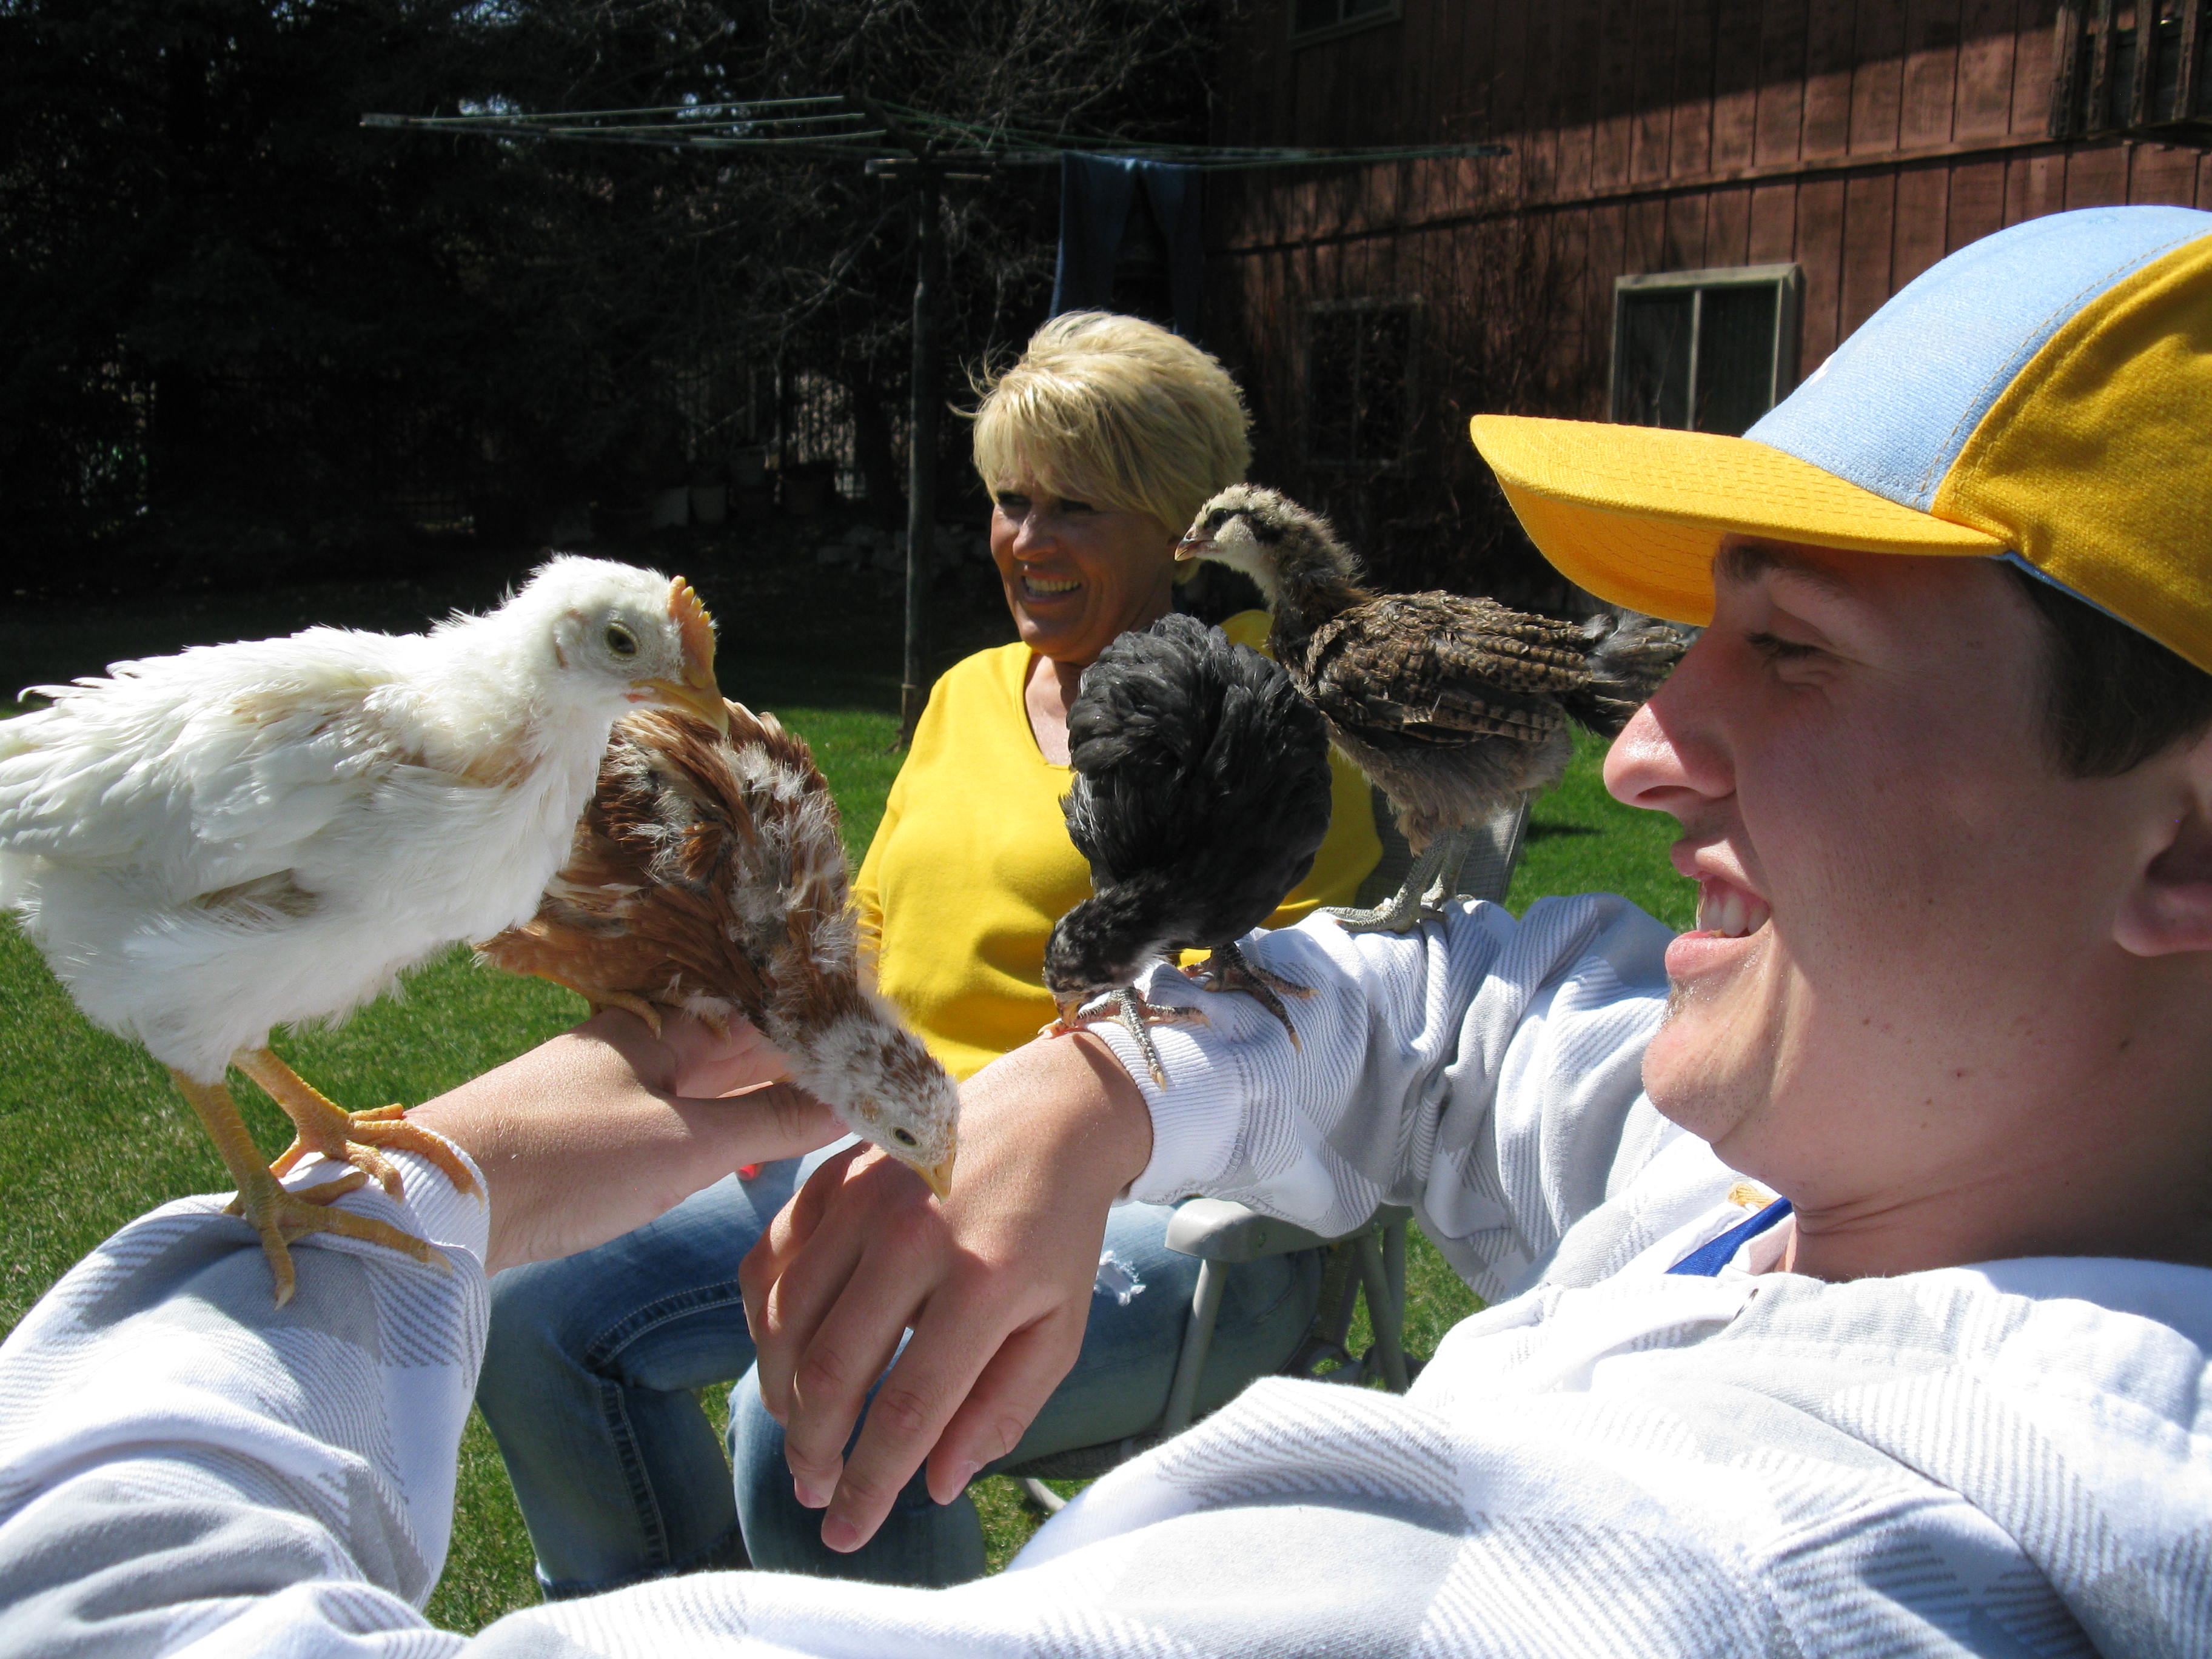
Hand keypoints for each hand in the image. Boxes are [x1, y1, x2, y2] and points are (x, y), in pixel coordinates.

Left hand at [412, 1009, 841, 1271]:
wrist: (439, 1201)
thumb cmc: (565, 1158)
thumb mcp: (684, 1145)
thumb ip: (770, 1121)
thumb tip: (856, 1102)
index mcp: (662, 1022)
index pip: (763, 1009)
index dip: (821, 1021)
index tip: (880, 1038)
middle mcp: (638, 1040)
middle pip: (737, 1041)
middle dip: (800, 1057)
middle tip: (873, 1075)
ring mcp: (611, 1083)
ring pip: (708, 1077)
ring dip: (763, 1090)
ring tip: (831, 1102)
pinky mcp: (589, 1127)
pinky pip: (678, 1108)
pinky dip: (722, 1119)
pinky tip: (748, 1139)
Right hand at [740, 1030, 1151, 1550]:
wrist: (1050, 1112)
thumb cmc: (1057, 1232)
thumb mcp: (1060, 1328)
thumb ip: (1001, 1409)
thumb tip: (936, 1484)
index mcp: (982, 1282)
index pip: (905, 1409)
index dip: (868, 1484)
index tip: (847, 1532)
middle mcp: (912, 1238)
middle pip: (828, 1372)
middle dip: (812, 1449)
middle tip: (814, 1486)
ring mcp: (863, 1200)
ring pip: (785, 1322)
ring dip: (780, 1395)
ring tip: (800, 1434)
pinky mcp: (832, 1176)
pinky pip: (768, 1262)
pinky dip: (764, 1322)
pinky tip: (783, 1356)